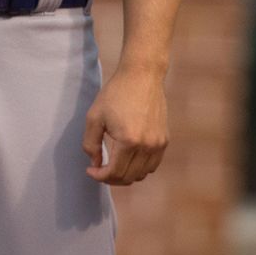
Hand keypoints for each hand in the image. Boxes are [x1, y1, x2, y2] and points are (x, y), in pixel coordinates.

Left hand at [82, 65, 168, 185]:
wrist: (142, 75)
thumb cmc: (115, 93)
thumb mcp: (94, 116)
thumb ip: (91, 144)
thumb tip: (96, 164)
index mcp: (128, 141)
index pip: (115, 173)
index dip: (100, 176)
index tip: (91, 170)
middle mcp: (147, 146)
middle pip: (129, 177)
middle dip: (111, 178)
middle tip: (99, 169)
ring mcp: (158, 144)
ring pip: (142, 174)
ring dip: (126, 174)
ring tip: (113, 165)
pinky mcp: (164, 140)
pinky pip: (152, 165)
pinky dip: (140, 168)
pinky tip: (128, 158)